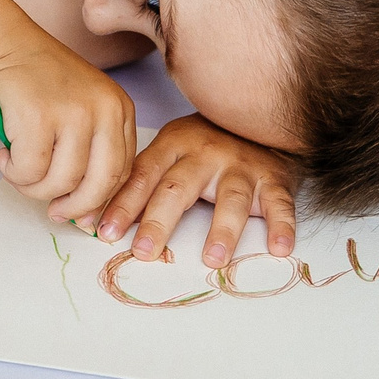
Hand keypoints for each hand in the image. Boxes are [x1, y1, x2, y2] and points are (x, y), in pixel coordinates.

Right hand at [0, 42, 137, 222]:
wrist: (3, 42)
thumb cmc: (37, 82)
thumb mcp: (80, 110)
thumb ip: (88, 152)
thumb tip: (82, 212)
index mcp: (119, 109)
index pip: (122, 173)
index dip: (98, 200)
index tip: (78, 213)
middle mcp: (104, 109)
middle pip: (99, 184)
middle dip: (73, 207)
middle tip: (52, 211)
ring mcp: (73, 111)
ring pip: (60, 182)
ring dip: (32, 187)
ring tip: (17, 169)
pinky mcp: (38, 116)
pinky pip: (29, 170)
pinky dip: (13, 172)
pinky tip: (4, 154)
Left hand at [94, 113, 300, 268]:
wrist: (262, 119)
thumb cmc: (207, 145)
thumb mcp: (172, 150)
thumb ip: (143, 181)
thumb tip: (96, 220)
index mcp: (175, 143)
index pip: (143, 175)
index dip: (123, 204)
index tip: (104, 231)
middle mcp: (206, 152)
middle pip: (179, 187)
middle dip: (159, 221)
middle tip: (144, 251)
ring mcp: (242, 164)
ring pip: (230, 197)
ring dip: (222, 230)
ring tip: (212, 260)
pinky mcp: (274, 178)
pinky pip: (278, 203)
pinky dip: (281, 225)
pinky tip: (279, 247)